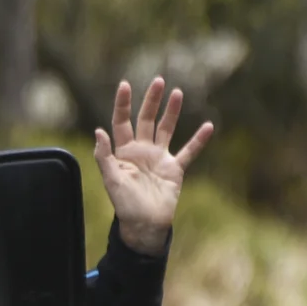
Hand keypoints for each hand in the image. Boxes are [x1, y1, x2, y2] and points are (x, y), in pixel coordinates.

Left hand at [95, 77, 211, 256]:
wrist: (144, 224)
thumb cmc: (124, 204)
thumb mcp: (111, 179)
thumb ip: (104, 155)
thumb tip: (98, 131)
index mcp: (122, 152)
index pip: (121, 122)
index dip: (123, 104)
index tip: (125, 85)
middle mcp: (141, 151)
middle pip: (145, 120)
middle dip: (151, 101)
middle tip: (158, 81)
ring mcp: (159, 158)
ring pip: (166, 129)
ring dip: (172, 112)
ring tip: (178, 92)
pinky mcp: (175, 169)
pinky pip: (189, 151)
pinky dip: (198, 140)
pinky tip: (208, 126)